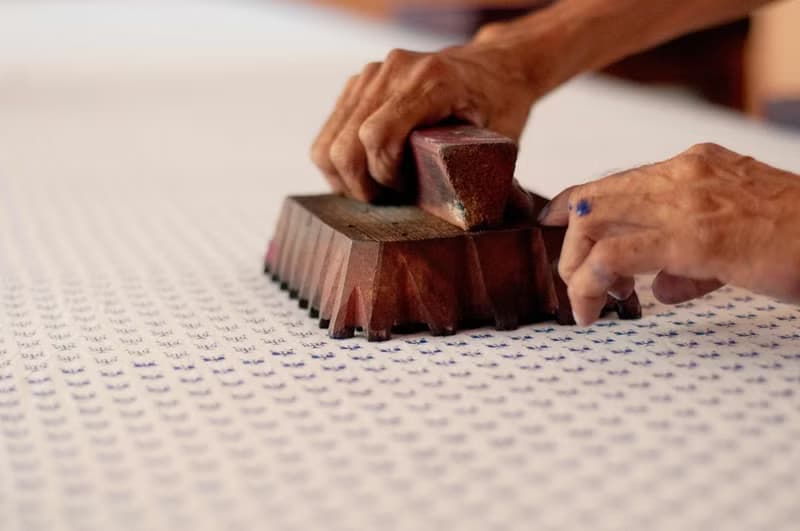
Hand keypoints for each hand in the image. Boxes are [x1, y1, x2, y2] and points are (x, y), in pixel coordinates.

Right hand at [311, 40, 538, 201]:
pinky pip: (331, 132)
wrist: (494, 67)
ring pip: (329, 141)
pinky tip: (367, 174)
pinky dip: (340, 161)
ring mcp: (372, 73)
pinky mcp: (359, 83)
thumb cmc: (500, 109)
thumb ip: (475, 175)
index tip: (407, 192)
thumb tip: (459, 222)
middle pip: (345, 144)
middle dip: (361, 185)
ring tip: (375, 191)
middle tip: (387, 202)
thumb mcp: (499, 144)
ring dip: (346, 177)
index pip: (377, 137)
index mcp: (433, 82)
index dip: (384, 176)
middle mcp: (395, 70)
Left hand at [538, 143, 799, 325]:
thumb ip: (690, 261)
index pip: (613, 182)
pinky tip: (594, 309)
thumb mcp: (737, 239)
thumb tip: (661, 289)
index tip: (558, 236)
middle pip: (591, 200)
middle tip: (576, 283)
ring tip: (587, 302)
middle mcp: (681, 174)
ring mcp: (684, 201)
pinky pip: (614, 256)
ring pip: (590, 222)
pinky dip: (590, 284)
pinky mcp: (692, 237)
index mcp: (693, 167)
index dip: (573, 208)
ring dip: (575, 267)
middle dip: (570, 246)